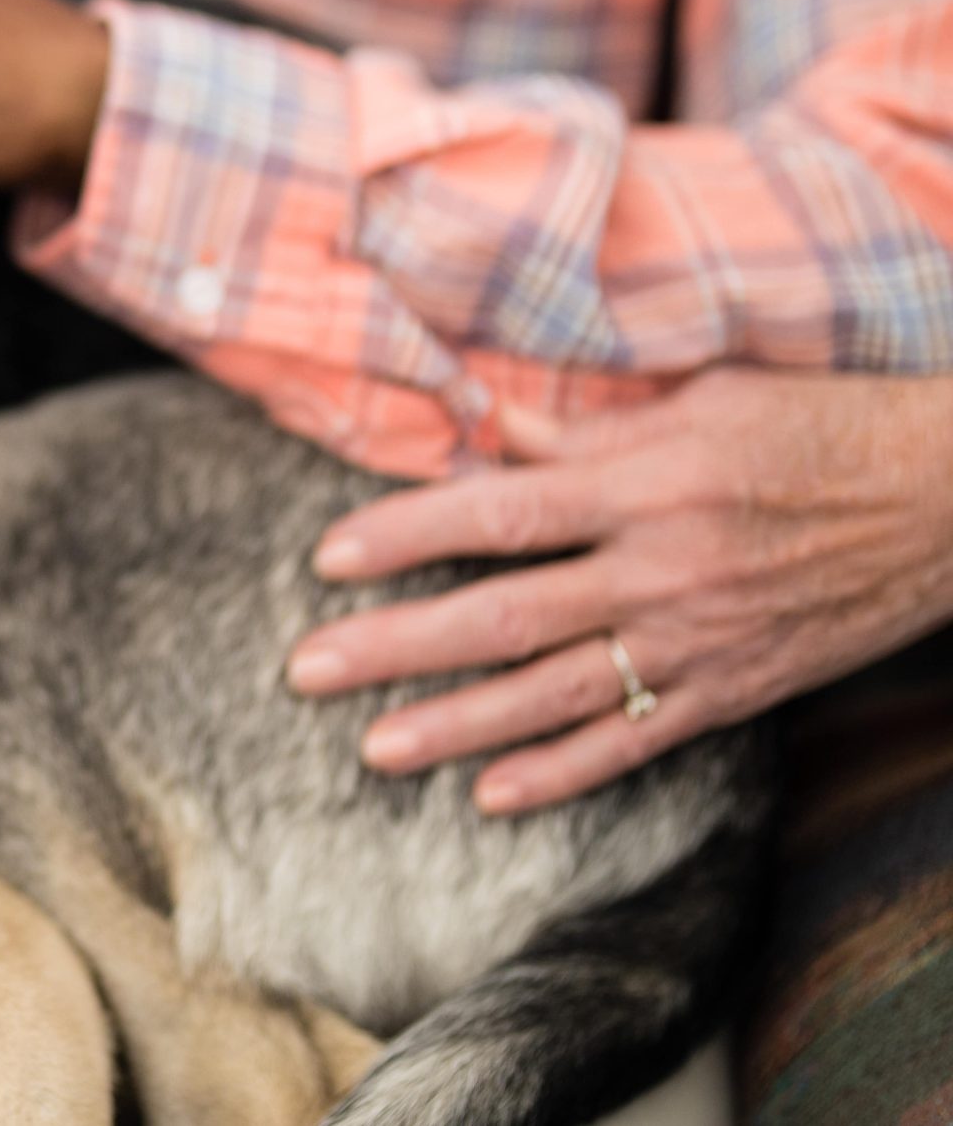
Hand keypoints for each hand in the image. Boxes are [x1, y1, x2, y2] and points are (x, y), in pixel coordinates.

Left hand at [288, 370, 952, 814]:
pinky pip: (634, 742)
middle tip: (306, 669)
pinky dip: (561, 772)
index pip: (497, 515)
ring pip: (553, 694)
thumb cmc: (819, 426)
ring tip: (373, 747)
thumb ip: (583, 427)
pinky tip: (492, 796)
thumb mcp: (703, 398)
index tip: (327, 558)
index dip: (405, 536)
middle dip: (394, 646)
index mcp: (643, 483)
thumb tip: (483, 429)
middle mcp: (660, 568)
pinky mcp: (733, 690)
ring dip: (455, 725)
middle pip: (502, 616)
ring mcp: (696, 640)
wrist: (950, 498)